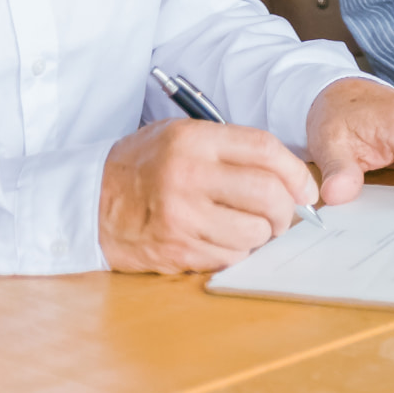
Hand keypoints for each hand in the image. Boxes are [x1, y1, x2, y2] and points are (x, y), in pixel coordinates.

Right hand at [99, 118, 316, 272]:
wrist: (88, 200)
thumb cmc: (142, 166)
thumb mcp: (180, 136)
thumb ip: (231, 149)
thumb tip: (290, 177)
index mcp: (192, 140)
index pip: (265, 150)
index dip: (296, 172)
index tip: (306, 189)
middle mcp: (188, 176)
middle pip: (267, 194)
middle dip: (285, 209)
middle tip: (282, 214)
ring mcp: (181, 217)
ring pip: (254, 232)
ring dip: (262, 234)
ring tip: (248, 226)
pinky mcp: (176, 250)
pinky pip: (230, 257)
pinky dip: (237, 252)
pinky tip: (222, 240)